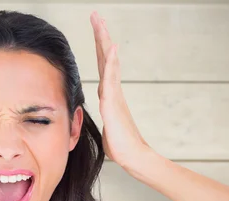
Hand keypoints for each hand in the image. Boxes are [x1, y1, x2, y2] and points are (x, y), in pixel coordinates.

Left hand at [90, 11, 153, 170]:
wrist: (132, 156)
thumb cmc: (120, 145)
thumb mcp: (106, 126)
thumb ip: (104, 117)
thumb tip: (99, 118)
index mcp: (109, 94)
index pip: (102, 66)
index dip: (99, 47)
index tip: (97, 30)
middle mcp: (112, 90)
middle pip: (105, 57)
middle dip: (100, 35)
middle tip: (96, 15)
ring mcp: (114, 94)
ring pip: (108, 62)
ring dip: (104, 41)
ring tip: (100, 22)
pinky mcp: (113, 102)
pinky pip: (111, 78)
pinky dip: (111, 61)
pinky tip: (111, 47)